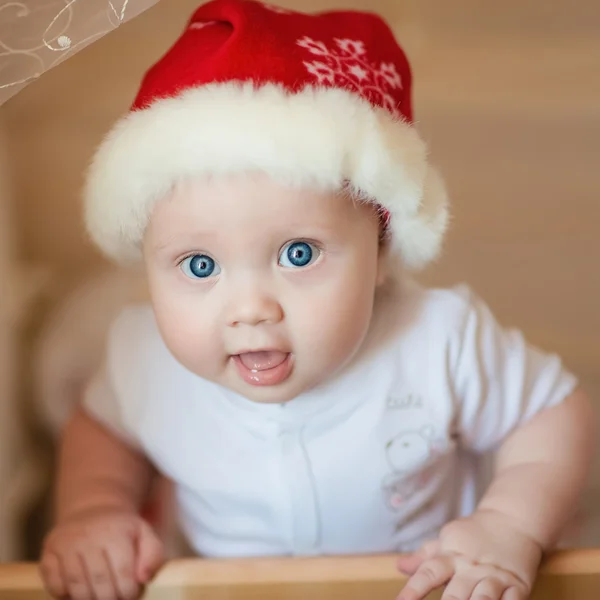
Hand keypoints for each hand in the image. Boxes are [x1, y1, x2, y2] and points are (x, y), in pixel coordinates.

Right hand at [40, 509, 164, 599]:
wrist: (92, 508)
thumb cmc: (122, 529)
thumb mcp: (144, 534)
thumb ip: (153, 555)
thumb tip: (143, 578)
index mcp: (116, 532)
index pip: (123, 572)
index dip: (128, 592)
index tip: (130, 594)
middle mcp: (89, 536)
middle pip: (99, 582)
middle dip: (109, 599)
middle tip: (114, 599)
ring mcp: (66, 543)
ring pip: (75, 586)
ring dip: (88, 599)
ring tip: (98, 598)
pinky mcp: (49, 551)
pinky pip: (54, 583)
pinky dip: (65, 595)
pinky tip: (78, 592)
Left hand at [396, 510, 542, 599]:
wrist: (512, 520)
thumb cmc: (474, 535)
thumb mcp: (447, 541)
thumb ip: (424, 558)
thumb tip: (399, 566)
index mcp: (451, 556)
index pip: (428, 573)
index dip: (413, 589)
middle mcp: (471, 568)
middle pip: (456, 593)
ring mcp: (495, 577)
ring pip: (483, 599)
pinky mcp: (517, 585)